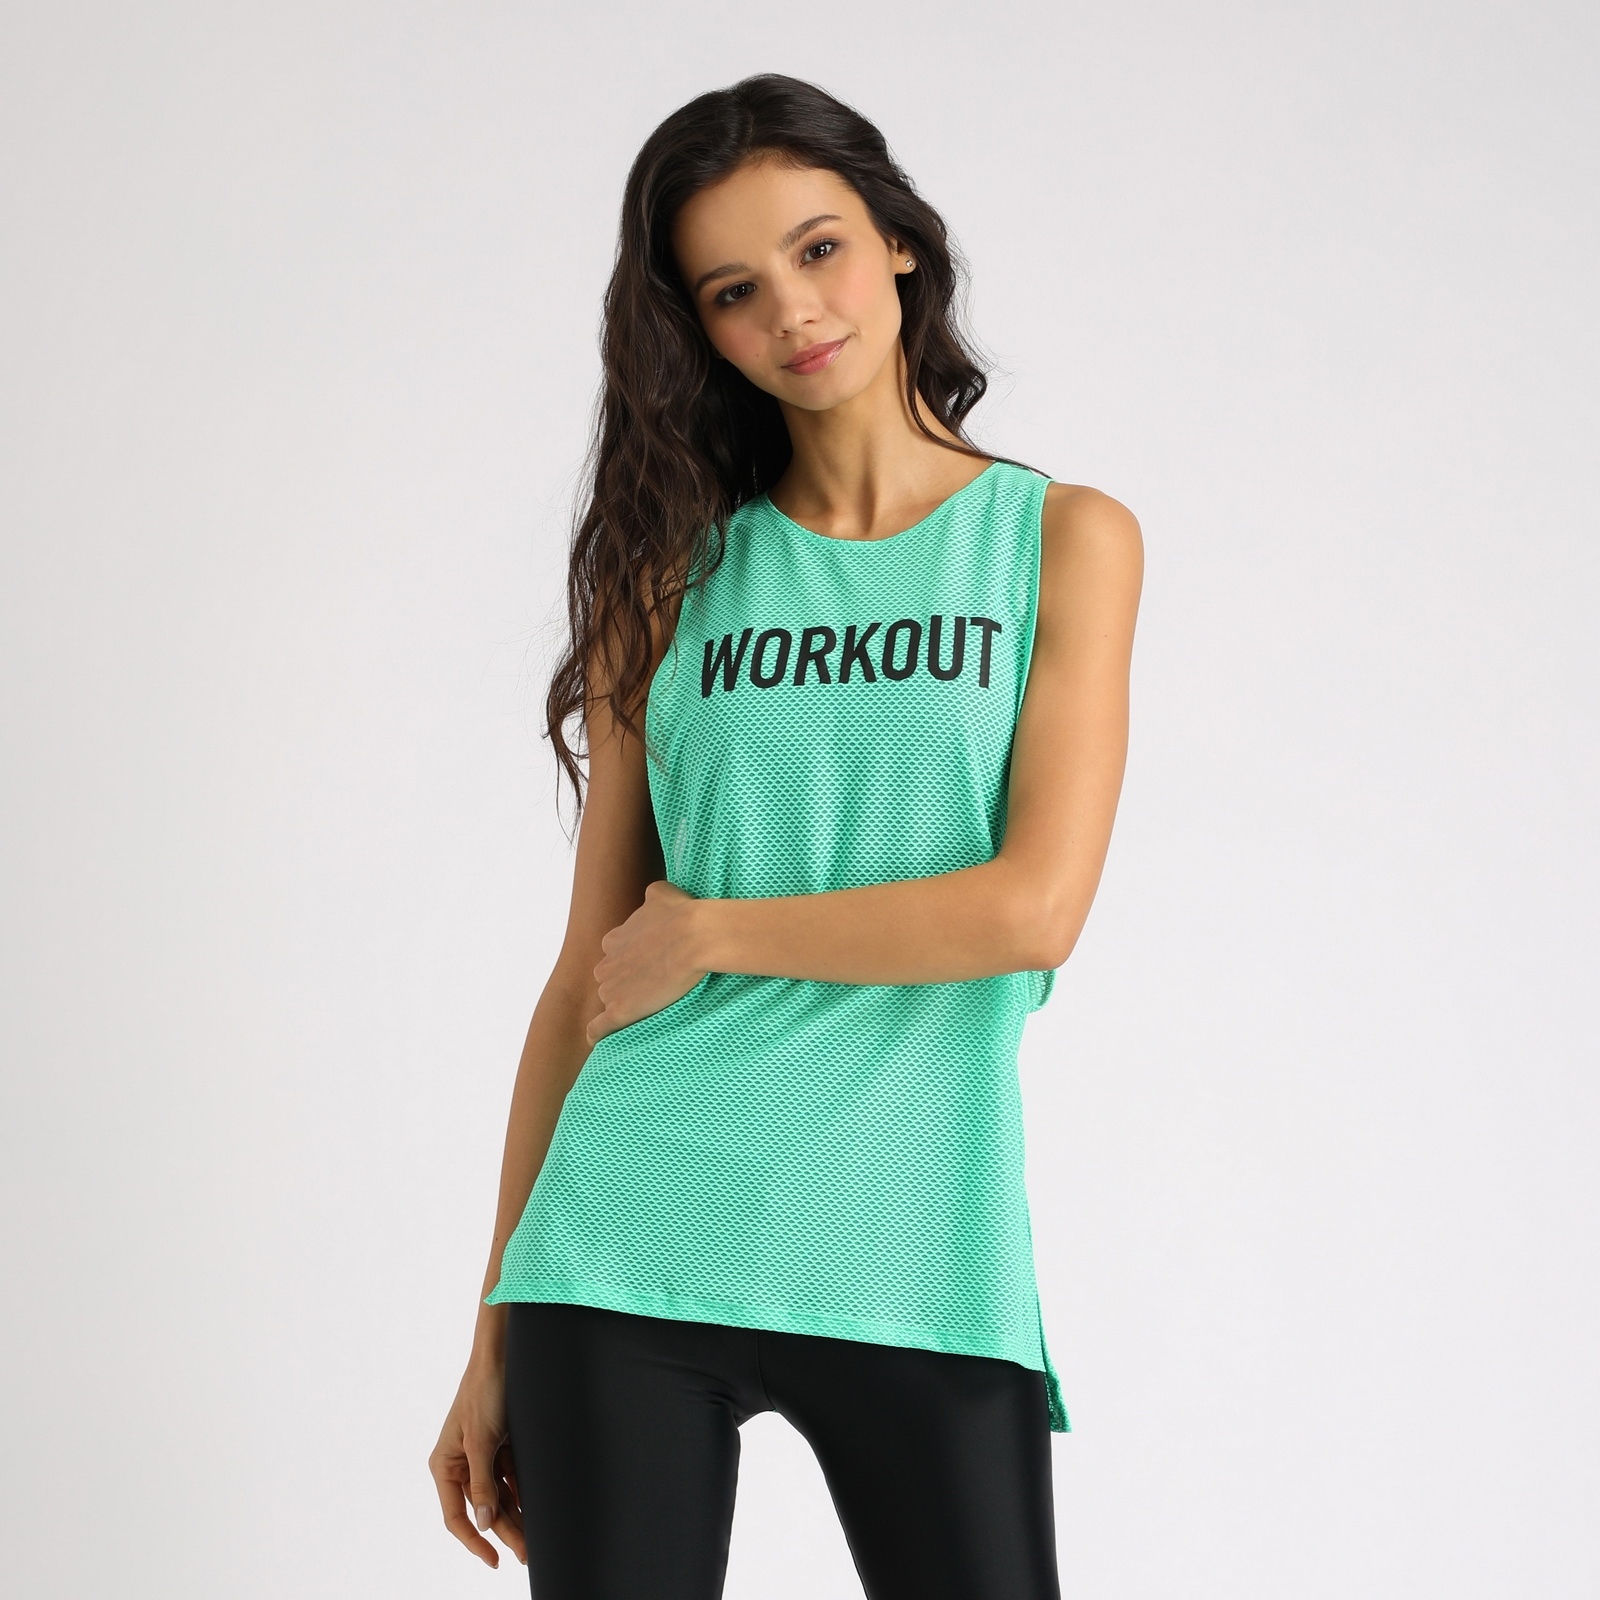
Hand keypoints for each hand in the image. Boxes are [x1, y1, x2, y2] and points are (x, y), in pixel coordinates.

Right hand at [428, 1358, 526, 1568]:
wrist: (505, 1355)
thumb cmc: (485, 1392)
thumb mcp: (481, 1440)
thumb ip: (482, 1483)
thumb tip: (483, 1522)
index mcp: (445, 1464)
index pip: (455, 1515)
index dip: (474, 1540)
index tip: (493, 1558)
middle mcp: (462, 1463)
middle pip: (483, 1508)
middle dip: (504, 1531)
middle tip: (526, 1553)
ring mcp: (483, 1456)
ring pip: (500, 1496)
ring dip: (517, 1515)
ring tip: (536, 1538)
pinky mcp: (501, 1446)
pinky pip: (512, 1478)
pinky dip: (523, 1492)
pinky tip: (537, 1509)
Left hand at [587, 879, 707, 1043]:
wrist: (695, 937)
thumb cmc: (682, 915)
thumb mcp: (661, 893)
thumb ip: (650, 896)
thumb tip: (651, 896)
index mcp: (614, 939)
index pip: (613, 952)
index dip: (630, 957)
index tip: (648, 961)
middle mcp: (607, 963)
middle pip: (608, 977)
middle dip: (624, 980)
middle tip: (652, 983)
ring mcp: (612, 989)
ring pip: (608, 999)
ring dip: (621, 1002)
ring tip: (647, 1007)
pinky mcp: (620, 1010)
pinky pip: (598, 1027)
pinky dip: (597, 1032)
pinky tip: (598, 1038)